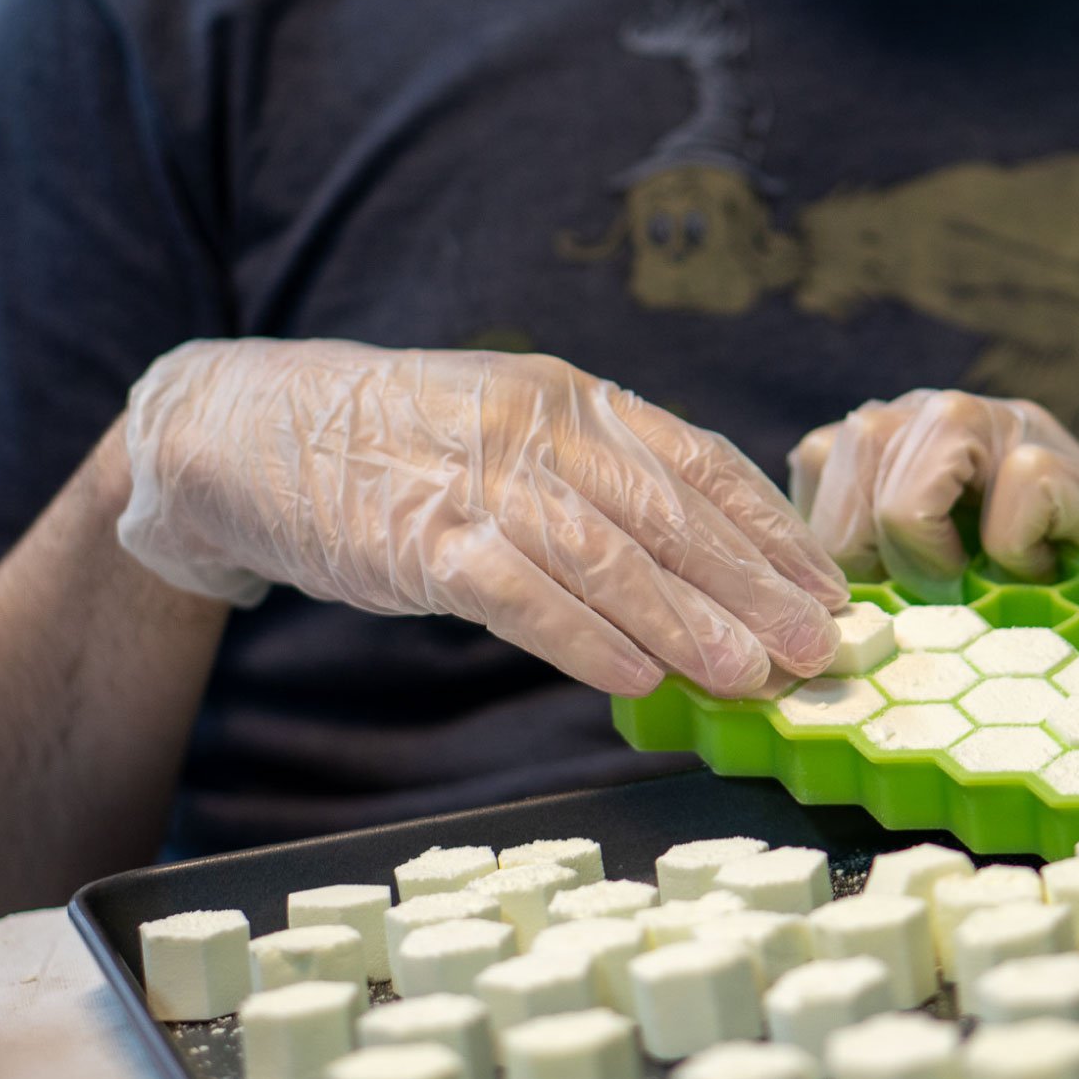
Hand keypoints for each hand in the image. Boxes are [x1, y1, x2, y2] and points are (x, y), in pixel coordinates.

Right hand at [118, 340, 845, 696]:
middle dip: (755, 587)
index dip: (773, 532)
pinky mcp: (420, 538)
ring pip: (608, 556)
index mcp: (575, 398)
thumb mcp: (512, 431)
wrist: (248, 431)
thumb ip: (599, 482)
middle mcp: (540, 426)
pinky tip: (637, 679)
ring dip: (689, 623)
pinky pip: (521, 595)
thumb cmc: (397, 446)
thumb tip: (702, 564)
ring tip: (751, 675)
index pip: (702, 463)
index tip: (829, 590)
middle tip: (818, 647)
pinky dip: (584, 639)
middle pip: (673, 514)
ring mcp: (478, 479)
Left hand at [789, 389, 1078, 591]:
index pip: (814, 463)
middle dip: (882, 557)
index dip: (840, 547)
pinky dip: (1018, 553)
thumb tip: (792, 606)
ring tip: (979, 577)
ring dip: (935, 556)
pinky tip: (1040, 565)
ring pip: (911, 485)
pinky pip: (1010, 496)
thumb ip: (856, 562)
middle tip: (940, 588)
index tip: (891, 589)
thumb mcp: (912, 577)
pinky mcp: (1054, 448)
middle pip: (854, 459)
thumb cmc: (1006, 594)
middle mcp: (933, 412)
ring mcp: (999, 419)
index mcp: (887, 436)